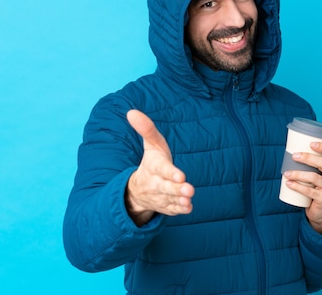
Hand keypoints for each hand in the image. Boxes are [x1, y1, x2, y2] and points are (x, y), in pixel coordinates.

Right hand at [125, 109, 194, 225]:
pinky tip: (188, 208)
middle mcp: (155, 183)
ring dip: (179, 200)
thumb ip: (146, 129)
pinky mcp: (165, 206)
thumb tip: (132, 112)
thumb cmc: (152, 162)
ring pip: (169, 200)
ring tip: (189, 199)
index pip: (161, 169)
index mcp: (153, 167)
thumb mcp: (151, 145)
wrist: (138, 190)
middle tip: (189, 189)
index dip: (170, 173)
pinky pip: (171, 210)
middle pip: (165, 187)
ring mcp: (160, 196)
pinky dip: (179, 210)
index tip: (181, 175)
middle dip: (176, 189)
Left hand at [284, 142, 321, 234]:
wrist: (321, 210)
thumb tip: (291, 150)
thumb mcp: (318, 174)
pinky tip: (288, 183)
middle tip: (294, 156)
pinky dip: (297, 186)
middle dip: (307, 157)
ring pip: (314, 177)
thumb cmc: (316, 187)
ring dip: (298, 173)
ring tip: (287, 173)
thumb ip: (311, 164)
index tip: (311, 143)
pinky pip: (309, 191)